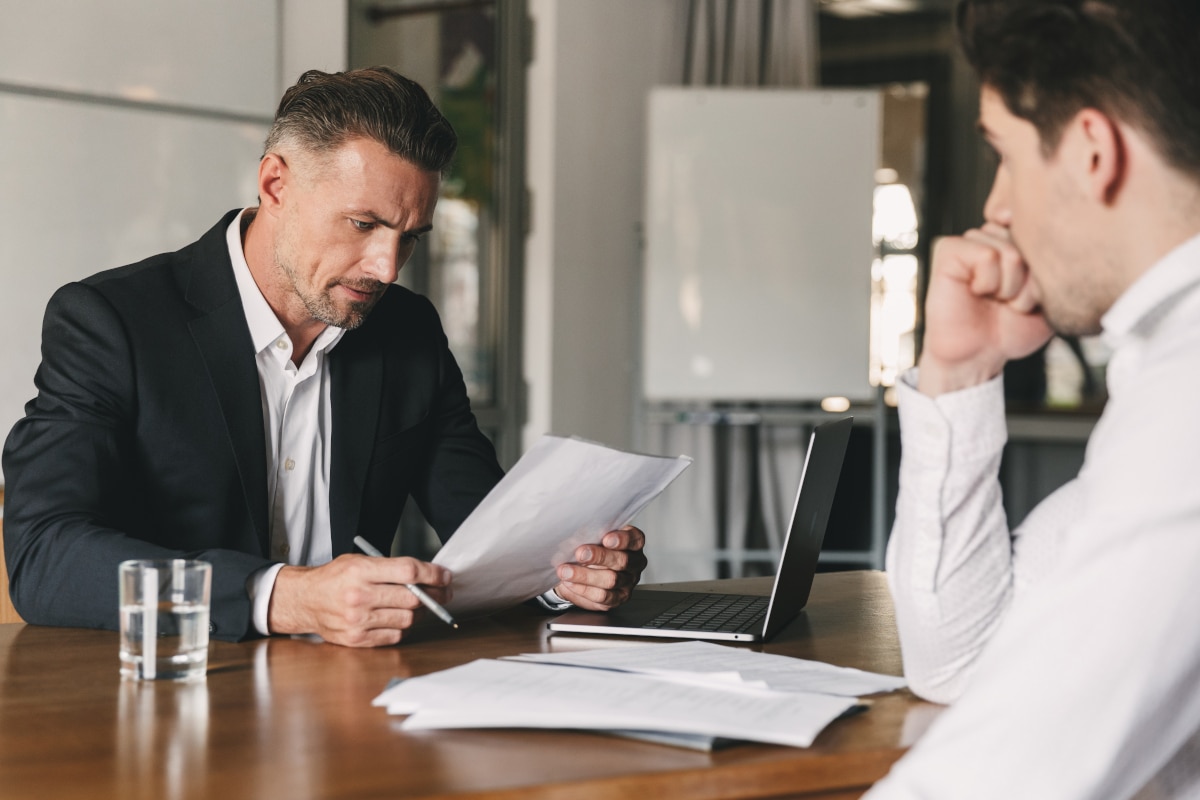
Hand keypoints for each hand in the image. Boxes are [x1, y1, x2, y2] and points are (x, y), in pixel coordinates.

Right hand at [267, 554, 451, 646]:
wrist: (305, 600)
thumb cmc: (335, 578)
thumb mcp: (359, 561)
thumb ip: (390, 567)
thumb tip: (428, 575)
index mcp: (360, 571)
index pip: (408, 571)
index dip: (433, 574)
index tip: (445, 576)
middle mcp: (359, 596)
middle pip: (412, 598)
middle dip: (434, 595)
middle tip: (442, 593)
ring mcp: (357, 620)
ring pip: (407, 619)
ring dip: (420, 613)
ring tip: (419, 606)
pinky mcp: (357, 639)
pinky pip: (395, 635)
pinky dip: (403, 627)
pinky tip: (400, 618)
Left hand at [554, 526, 646, 610]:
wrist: (581, 570)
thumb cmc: (591, 548)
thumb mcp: (593, 537)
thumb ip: (591, 535)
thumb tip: (576, 533)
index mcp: (634, 543)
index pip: (635, 539)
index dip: (622, 539)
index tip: (606, 539)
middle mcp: (635, 563)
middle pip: (622, 561)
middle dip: (600, 557)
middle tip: (580, 554)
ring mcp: (628, 582)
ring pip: (611, 580)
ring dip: (586, 575)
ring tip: (567, 571)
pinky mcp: (618, 598)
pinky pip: (602, 596)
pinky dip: (584, 589)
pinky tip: (570, 583)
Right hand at [918, 222, 1053, 395]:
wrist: (978, 356)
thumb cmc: (1011, 328)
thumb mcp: (1051, 295)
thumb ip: (1056, 261)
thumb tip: (1052, 235)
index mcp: (1017, 239)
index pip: (1046, 234)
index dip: (1045, 269)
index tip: (1031, 294)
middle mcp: (994, 235)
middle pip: (1030, 243)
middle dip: (1029, 282)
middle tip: (1011, 302)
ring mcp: (970, 241)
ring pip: (1010, 252)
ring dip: (1009, 287)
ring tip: (995, 299)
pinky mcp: (948, 250)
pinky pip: (986, 256)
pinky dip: (989, 282)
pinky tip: (977, 293)